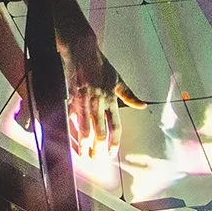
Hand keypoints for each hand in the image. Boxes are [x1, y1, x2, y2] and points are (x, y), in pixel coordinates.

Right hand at [61, 43, 145, 159]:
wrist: (82, 51)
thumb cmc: (99, 64)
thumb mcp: (118, 79)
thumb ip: (129, 95)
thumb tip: (142, 105)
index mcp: (111, 99)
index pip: (115, 126)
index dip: (114, 142)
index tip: (111, 153)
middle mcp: (98, 103)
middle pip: (100, 131)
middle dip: (98, 149)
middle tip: (97, 160)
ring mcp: (84, 102)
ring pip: (85, 129)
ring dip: (84, 144)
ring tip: (84, 155)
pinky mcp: (71, 98)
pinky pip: (71, 119)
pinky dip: (70, 131)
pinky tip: (69, 140)